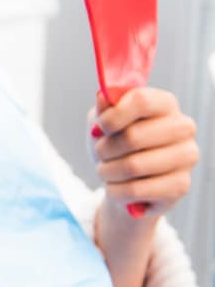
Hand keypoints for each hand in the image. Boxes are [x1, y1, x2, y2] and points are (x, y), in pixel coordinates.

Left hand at [91, 87, 198, 218]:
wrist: (124, 179)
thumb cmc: (115, 143)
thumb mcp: (104, 122)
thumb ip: (104, 109)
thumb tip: (103, 97)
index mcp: (164, 103)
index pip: (141, 101)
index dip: (112, 116)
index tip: (101, 127)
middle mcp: (183, 127)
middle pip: (133, 136)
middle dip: (104, 149)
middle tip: (100, 153)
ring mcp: (187, 156)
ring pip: (133, 166)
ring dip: (107, 171)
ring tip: (105, 170)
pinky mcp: (181, 185)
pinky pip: (136, 189)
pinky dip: (115, 190)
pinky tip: (116, 187)